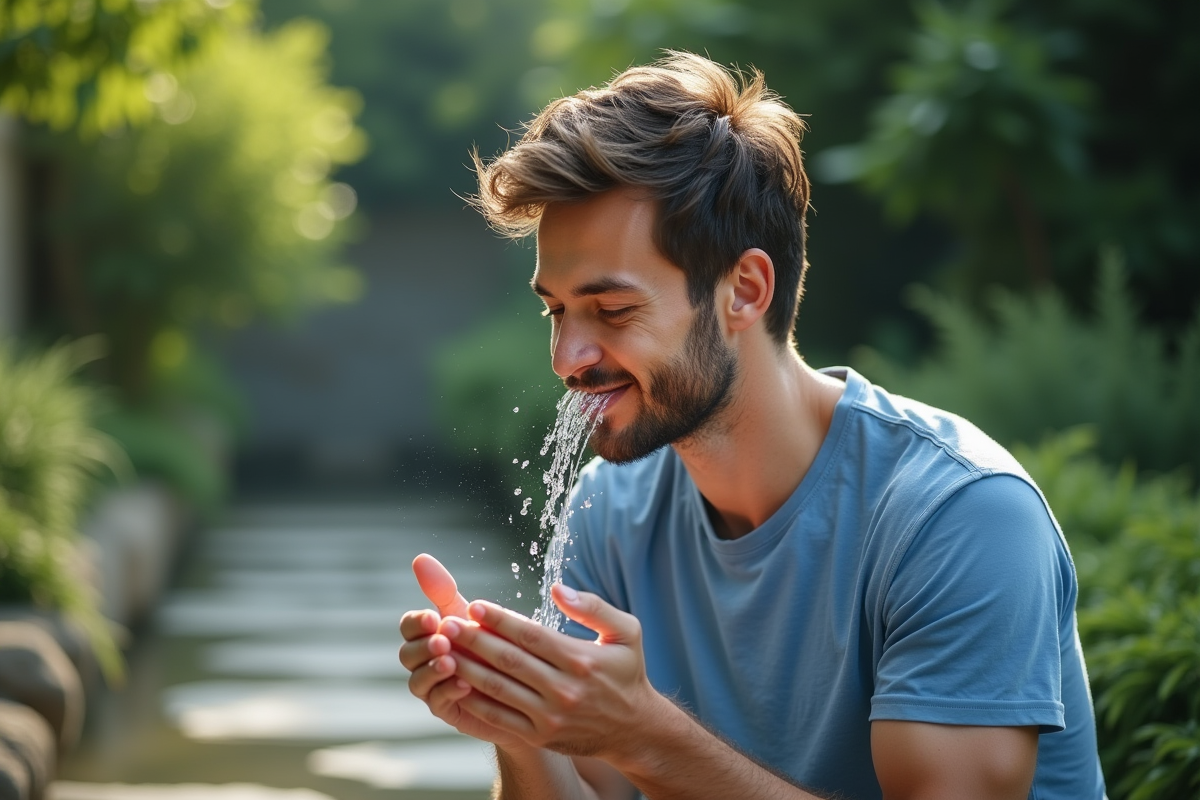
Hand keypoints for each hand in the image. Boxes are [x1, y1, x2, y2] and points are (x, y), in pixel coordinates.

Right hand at [399, 554, 525, 747]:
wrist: (521, 682)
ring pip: (416, 681)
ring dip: (432, 670)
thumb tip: (419, 558)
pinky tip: (466, 683)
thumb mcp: (473, 613)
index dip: (417, 622)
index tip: (434, 618)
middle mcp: (426, 661)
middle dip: (423, 646)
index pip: (409, 626)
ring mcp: (434, 687)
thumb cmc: (493, 641)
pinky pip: (437, 703)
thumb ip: (444, 590)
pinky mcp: (447, 709)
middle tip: (443, 641)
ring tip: (451, 662)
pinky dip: (448, 691)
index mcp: (429, 635)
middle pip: (406, 654)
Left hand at [438, 583, 661, 762]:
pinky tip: (457, 683)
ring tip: (444, 650)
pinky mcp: (540, 736)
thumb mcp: (626, 632)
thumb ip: (593, 607)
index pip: (529, 635)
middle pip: (508, 660)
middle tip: (446, 624)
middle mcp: (564, 689)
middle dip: (473, 640)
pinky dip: (475, 700)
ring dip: (467, 667)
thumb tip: (558, 589)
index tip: (473, 605)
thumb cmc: (626, 673)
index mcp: (581, 660)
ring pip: (498, 688)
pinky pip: (499, 717)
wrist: (634, 729)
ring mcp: (550, 716)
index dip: (498, 620)